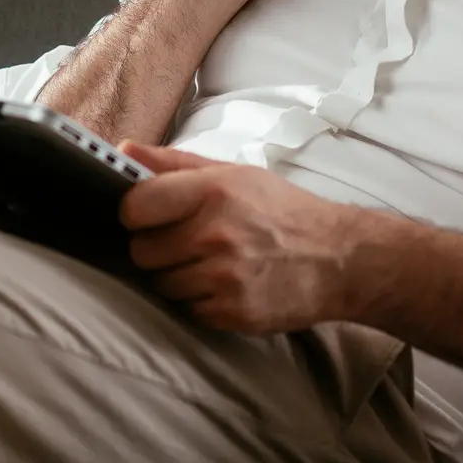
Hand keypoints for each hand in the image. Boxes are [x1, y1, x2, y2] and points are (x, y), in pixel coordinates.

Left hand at [118, 142, 363, 334]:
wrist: (339, 259)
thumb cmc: (282, 212)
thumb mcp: (233, 174)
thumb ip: (173, 164)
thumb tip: (122, 150)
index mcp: (213, 191)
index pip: (136, 206)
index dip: (134, 213)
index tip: (145, 215)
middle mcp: (216, 233)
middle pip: (142, 251)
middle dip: (157, 248)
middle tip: (185, 242)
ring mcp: (224, 277)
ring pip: (161, 284)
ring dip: (177, 276)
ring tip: (209, 263)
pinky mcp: (232, 312)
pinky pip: (186, 309)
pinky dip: (199, 300)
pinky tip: (224, 284)